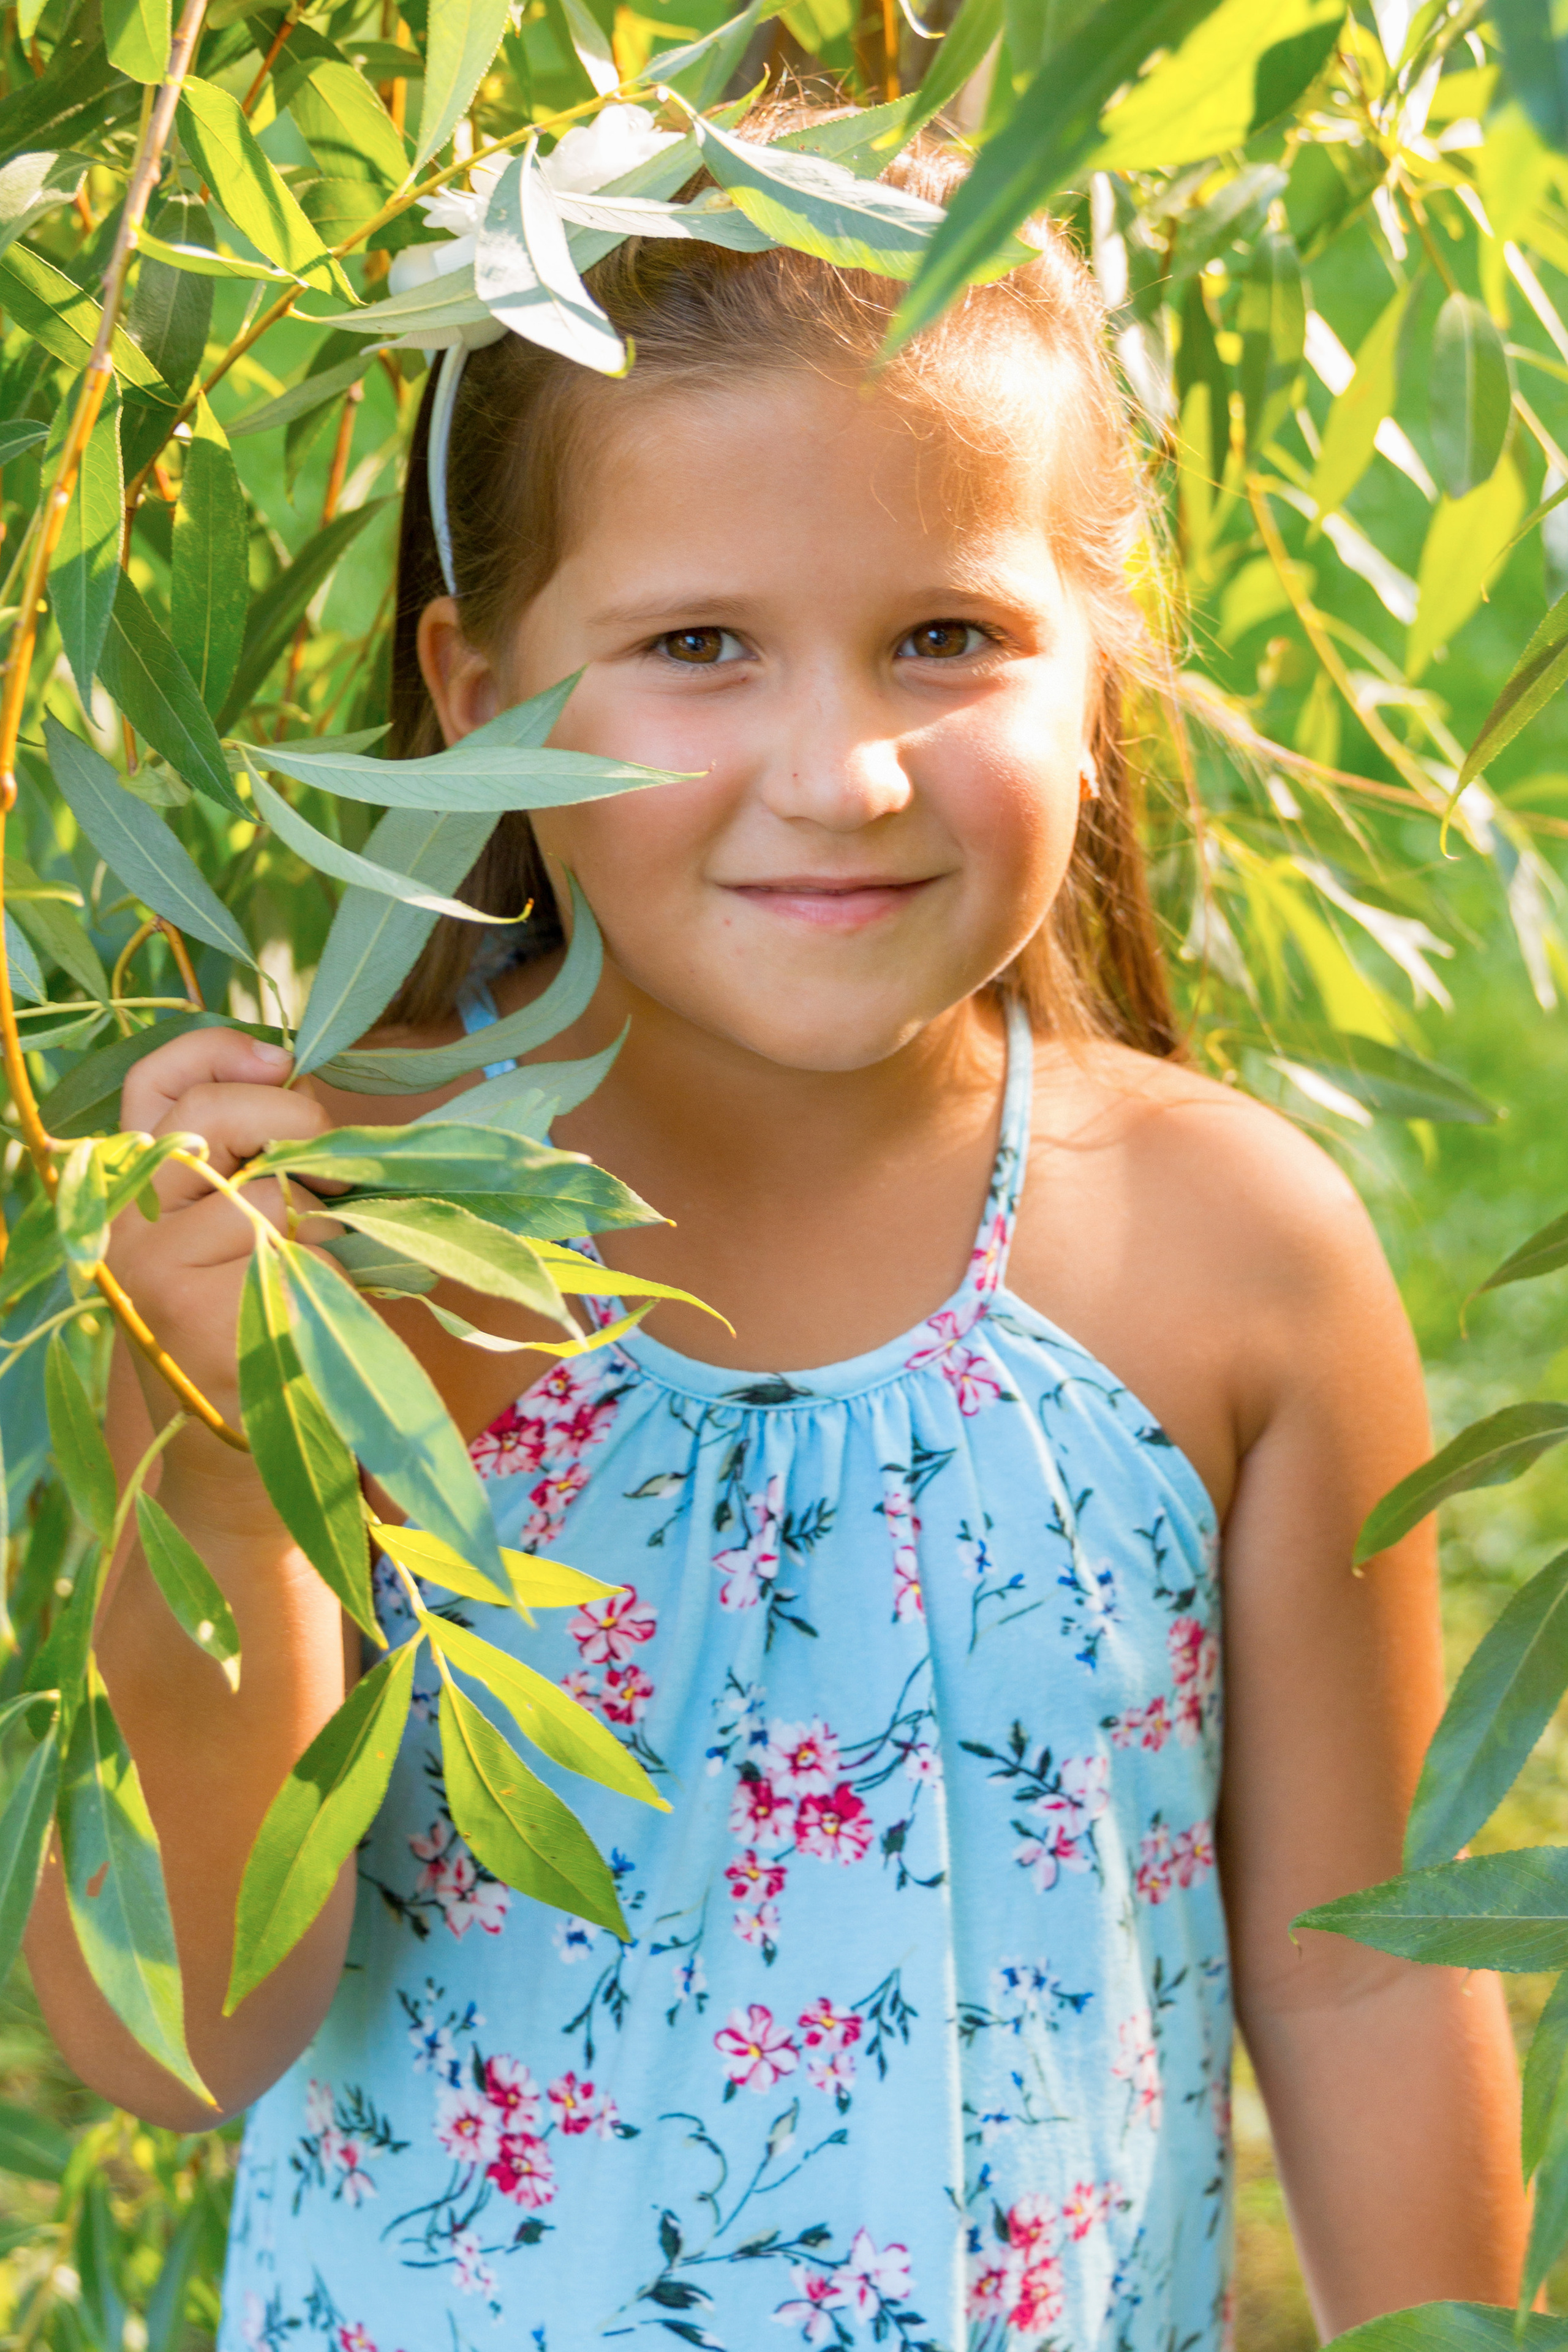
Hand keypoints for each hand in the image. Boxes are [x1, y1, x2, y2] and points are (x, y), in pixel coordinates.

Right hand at [108, 1030, 340, 1531]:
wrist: (240, 1469)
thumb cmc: (262, 1338)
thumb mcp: (244, 1238)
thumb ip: (252, 1162)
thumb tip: (297, 1075)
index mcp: (134, 1199)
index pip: (153, 1084)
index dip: (215, 1049)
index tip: (281, 1055)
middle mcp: (126, 1228)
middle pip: (215, 1115)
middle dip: (295, 1120)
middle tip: (332, 1169)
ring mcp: (155, 1271)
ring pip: (274, 1189)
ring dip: (322, 1226)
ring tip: (305, 1284)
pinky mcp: (198, 1312)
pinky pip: (297, 1249)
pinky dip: (328, 1276)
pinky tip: (305, 1324)